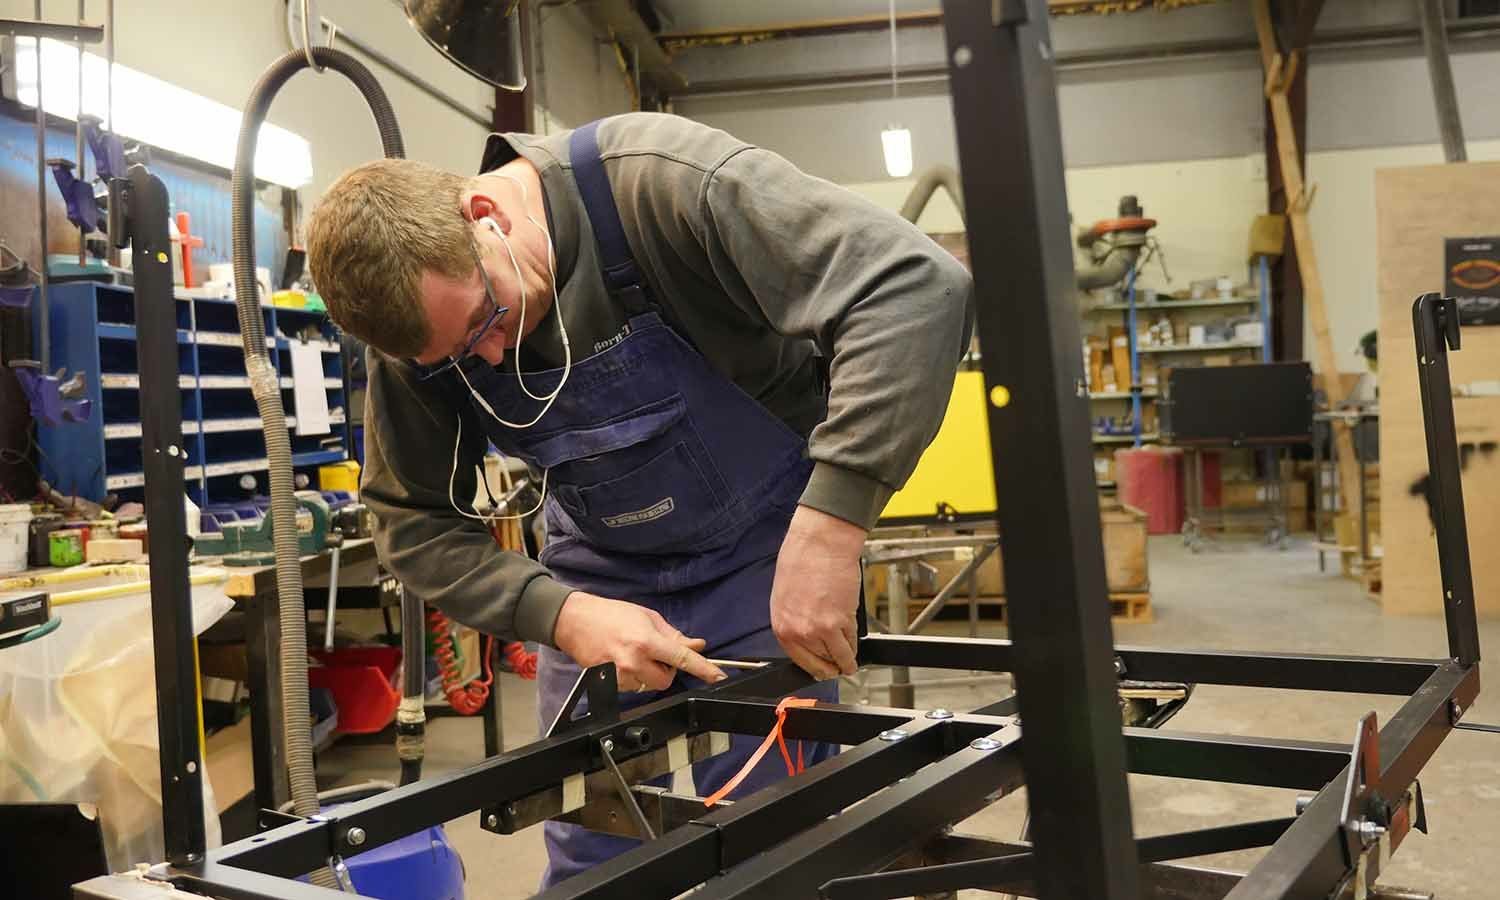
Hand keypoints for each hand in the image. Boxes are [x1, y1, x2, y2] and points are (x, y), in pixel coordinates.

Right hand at [552, 592, 726, 690]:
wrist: (575, 621)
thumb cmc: (611, 614)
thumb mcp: (647, 617)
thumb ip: (674, 635)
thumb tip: (696, 645)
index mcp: (646, 641)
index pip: (682, 658)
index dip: (703, 668)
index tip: (717, 677)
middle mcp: (634, 661)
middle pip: (666, 680)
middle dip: (666, 670)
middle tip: (655, 653)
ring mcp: (621, 675)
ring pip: (649, 685)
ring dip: (649, 673)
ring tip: (634, 654)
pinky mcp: (610, 683)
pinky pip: (633, 687)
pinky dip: (634, 676)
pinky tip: (623, 660)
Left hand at [770, 505, 864, 679]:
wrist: (820, 543)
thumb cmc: (802, 560)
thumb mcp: (785, 596)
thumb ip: (794, 620)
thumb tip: (806, 637)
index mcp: (782, 626)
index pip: (799, 659)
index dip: (815, 666)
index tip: (822, 669)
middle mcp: (800, 632)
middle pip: (820, 662)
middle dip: (831, 667)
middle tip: (838, 667)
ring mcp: (821, 629)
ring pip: (838, 655)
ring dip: (846, 660)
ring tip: (850, 661)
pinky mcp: (842, 621)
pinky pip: (851, 642)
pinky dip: (854, 645)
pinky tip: (854, 643)